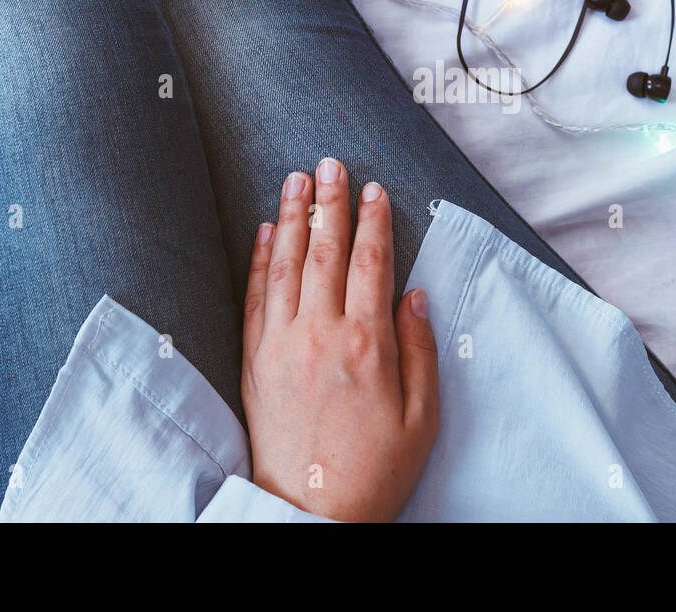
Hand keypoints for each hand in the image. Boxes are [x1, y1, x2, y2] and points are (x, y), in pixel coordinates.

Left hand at [241, 158, 439, 521]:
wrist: (310, 513)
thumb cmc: (374, 472)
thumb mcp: (421, 418)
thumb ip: (419, 352)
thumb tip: (414, 297)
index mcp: (366, 345)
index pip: (370, 263)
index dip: (373, 221)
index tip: (375, 189)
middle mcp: (319, 335)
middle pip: (325, 251)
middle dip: (330, 202)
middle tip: (331, 163)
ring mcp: (281, 346)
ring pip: (285, 265)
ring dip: (291, 217)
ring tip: (296, 181)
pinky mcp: (254, 362)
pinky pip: (255, 297)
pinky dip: (259, 260)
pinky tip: (264, 232)